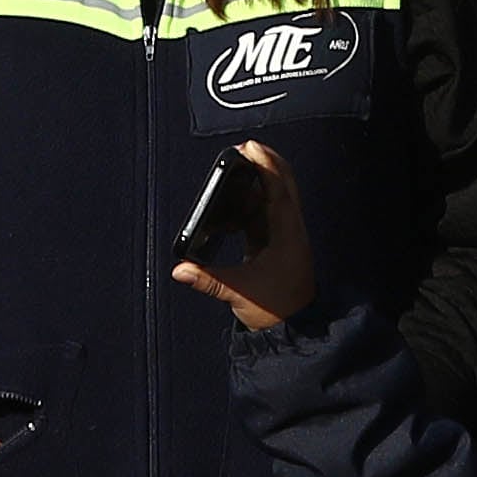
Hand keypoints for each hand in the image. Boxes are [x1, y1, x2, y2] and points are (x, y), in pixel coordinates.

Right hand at [170, 141, 316, 330]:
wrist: (295, 329)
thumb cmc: (277, 310)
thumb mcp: (240, 293)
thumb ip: (208, 280)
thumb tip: (181, 268)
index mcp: (287, 235)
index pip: (277, 190)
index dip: (264, 165)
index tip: (250, 146)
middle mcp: (289, 230)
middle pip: (281, 185)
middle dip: (263, 164)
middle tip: (243, 148)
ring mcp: (284, 235)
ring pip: (272, 198)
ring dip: (253, 184)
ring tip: (231, 176)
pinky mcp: (276, 243)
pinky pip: (263, 213)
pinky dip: (248, 204)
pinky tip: (230, 210)